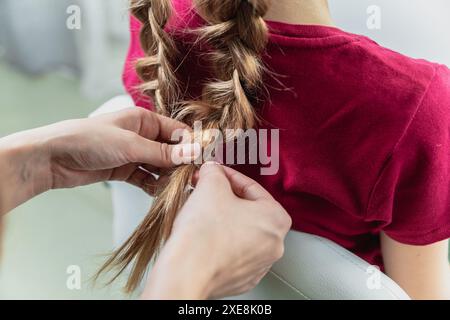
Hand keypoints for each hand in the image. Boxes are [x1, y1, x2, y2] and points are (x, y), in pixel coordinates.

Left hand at [0, 108, 195, 213]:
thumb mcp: (130, 145)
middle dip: (180, 164)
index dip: (191, 146)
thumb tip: (195, 153)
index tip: (203, 162)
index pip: (177, 131)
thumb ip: (163, 152)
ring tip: (178, 189)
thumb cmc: (89, 140)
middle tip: (192, 180)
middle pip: (171, 150)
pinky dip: (154, 186)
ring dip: (168, 177)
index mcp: (144, 119)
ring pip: (160, 166)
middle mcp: (142, 135)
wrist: (52, 158)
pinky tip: (160, 194)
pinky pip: (147, 178)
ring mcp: (134, 153)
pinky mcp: (125, 170)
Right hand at [142, 162, 291, 298]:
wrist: (186, 272)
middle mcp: (274, 245)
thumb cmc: (204, 233)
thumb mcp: (211, 185)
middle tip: (206, 190)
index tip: (214, 173)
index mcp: (276, 219)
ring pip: (241, 232)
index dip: (228, 176)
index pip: (252, 187)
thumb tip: (212, 170)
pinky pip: (232, 252)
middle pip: (248, 210)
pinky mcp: (242, 279)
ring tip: (202, 212)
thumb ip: (214, 172)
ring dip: (223, 219)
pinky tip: (204, 236)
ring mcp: (259, 265)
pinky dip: (220, 242)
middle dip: (226, 197)